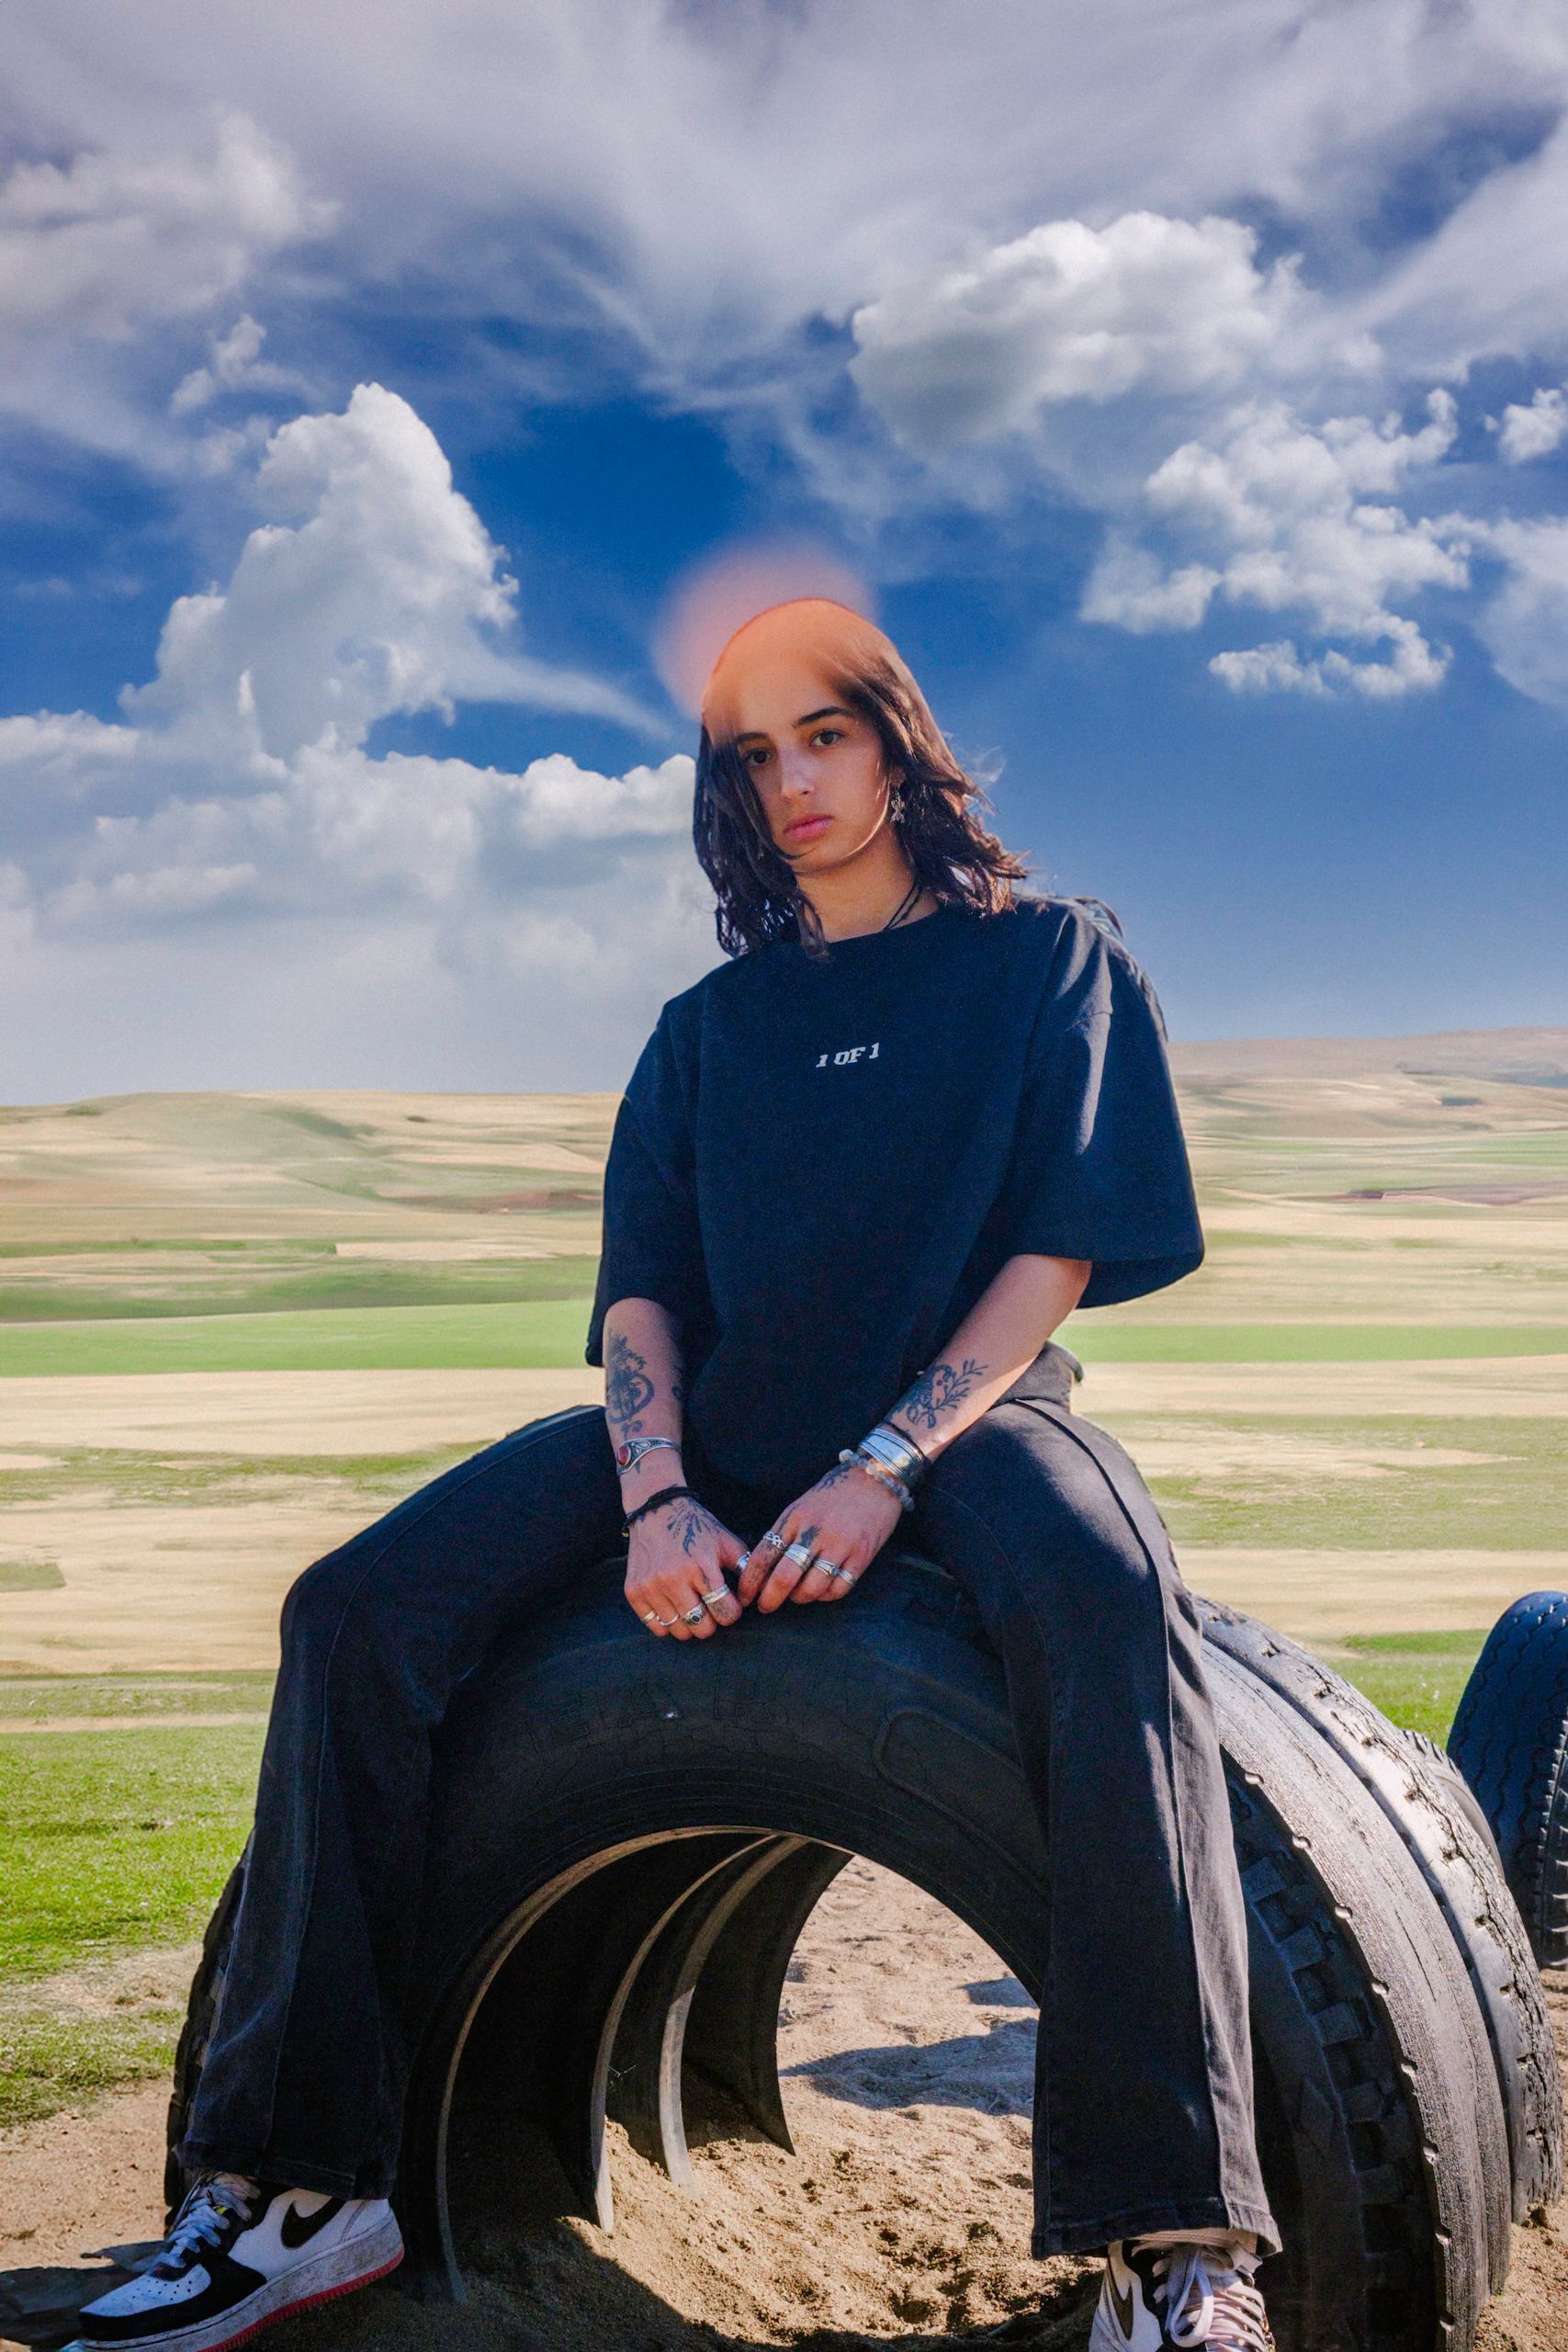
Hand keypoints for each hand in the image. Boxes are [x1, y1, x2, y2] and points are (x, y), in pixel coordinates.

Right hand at [625, 1491, 746, 1638]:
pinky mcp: (633, 1591)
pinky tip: (674, 1607)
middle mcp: (674, 1579)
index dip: (733, 1612)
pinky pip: (656, 1627)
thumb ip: (745, 1568)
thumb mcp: (726, 1541)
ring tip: (693, 1606)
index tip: (730, 1603)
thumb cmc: (697, 1527)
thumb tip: (756, 1597)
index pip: (725, 1612)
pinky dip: (668, 1623)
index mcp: (701, 1566)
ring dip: (690, 1624)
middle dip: (712, 1622)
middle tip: (711, 1608)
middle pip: (702, 1628)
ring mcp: (651, 1587)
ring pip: (679, 1631)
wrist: (656, 1510)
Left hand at [737, 1458, 902, 1612]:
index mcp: (795, 1519)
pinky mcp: (861, 1557)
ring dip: (799, 1598)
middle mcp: (815, 1533)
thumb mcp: (800, 1507)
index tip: (743, 1595)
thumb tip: (762, 1569)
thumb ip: (783, 1534)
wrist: (873, 1480)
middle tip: (764, 1607)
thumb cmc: (832, 1496)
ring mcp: (840, 1546)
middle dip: (769, 1599)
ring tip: (797, 1596)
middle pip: (784, 1577)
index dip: (750, 1581)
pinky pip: (838, 1589)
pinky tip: (822, 1590)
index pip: (764, 1555)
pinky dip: (826, 1596)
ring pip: (811, 1588)